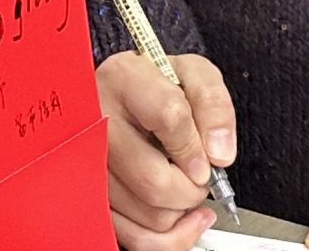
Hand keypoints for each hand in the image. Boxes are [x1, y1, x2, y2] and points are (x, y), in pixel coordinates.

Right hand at [95, 51, 234, 250]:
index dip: (196, 146)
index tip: (207, 155)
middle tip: (199, 174)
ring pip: (149, 215)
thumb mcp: (191, 74)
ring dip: (181, 209)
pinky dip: (169, 238)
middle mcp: (99, 121)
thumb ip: (213, 104)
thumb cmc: (155, 86)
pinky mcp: (94, 197)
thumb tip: (218, 153)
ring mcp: (90, 163)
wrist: (122, 95)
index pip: (169, 117)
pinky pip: (135, 238)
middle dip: (193, 187)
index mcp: (124, 79)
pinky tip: (183, 219)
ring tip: (183, 184)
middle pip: (155, 180)